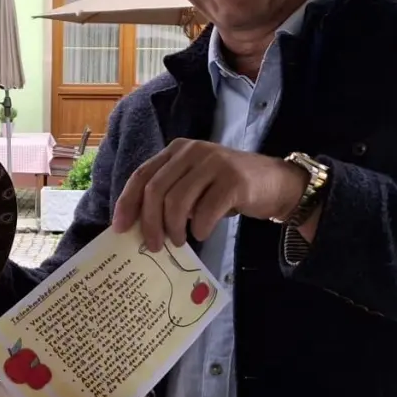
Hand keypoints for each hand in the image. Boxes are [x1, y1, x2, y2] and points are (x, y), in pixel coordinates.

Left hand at [112, 139, 307, 250]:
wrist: (276, 183)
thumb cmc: (228, 190)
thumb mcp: (194, 185)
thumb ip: (170, 195)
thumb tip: (140, 226)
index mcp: (177, 150)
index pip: (142, 175)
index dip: (127, 203)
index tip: (120, 228)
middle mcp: (192, 151)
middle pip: (156, 190)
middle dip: (150, 223)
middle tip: (154, 245)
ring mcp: (214, 162)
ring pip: (177, 201)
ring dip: (174, 229)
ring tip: (179, 241)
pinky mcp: (233, 180)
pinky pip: (205, 211)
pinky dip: (200, 228)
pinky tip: (203, 234)